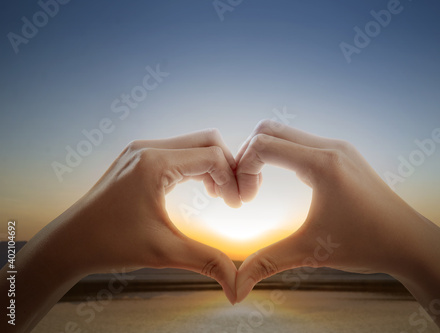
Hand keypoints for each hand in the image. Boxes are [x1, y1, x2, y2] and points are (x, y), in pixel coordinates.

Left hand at [65, 129, 241, 296]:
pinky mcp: (138, 158)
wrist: (71, 242)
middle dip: (227, 166)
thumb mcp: (164, 252)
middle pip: (207, 141)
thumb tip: (237, 287)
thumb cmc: (110, 244)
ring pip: (193, 144)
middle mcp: (148, 149)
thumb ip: (206, 262)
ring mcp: (141, 151)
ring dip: (212, 166)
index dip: (232, 179)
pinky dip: (196, 167)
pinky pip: (178, 152)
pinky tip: (201, 189)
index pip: (212, 156)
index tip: (236, 205)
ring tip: (220, 195)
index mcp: (155, 164)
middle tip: (233, 196)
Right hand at [234, 120, 421, 292]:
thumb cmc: (366, 245)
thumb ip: (267, 263)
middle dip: (248, 156)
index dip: (242, 168)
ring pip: (286, 134)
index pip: (263, 144)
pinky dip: (283, 155)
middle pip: (269, 129)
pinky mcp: (344, 155)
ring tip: (260, 186)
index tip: (244, 199)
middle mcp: (330, 147)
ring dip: (265, 154)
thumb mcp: (309, 252)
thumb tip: (236, 291)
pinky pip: (302, 142)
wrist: (411, 243)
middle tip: (246, 188)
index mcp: (322, 164)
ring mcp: (339, 148)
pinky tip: (287, 181)